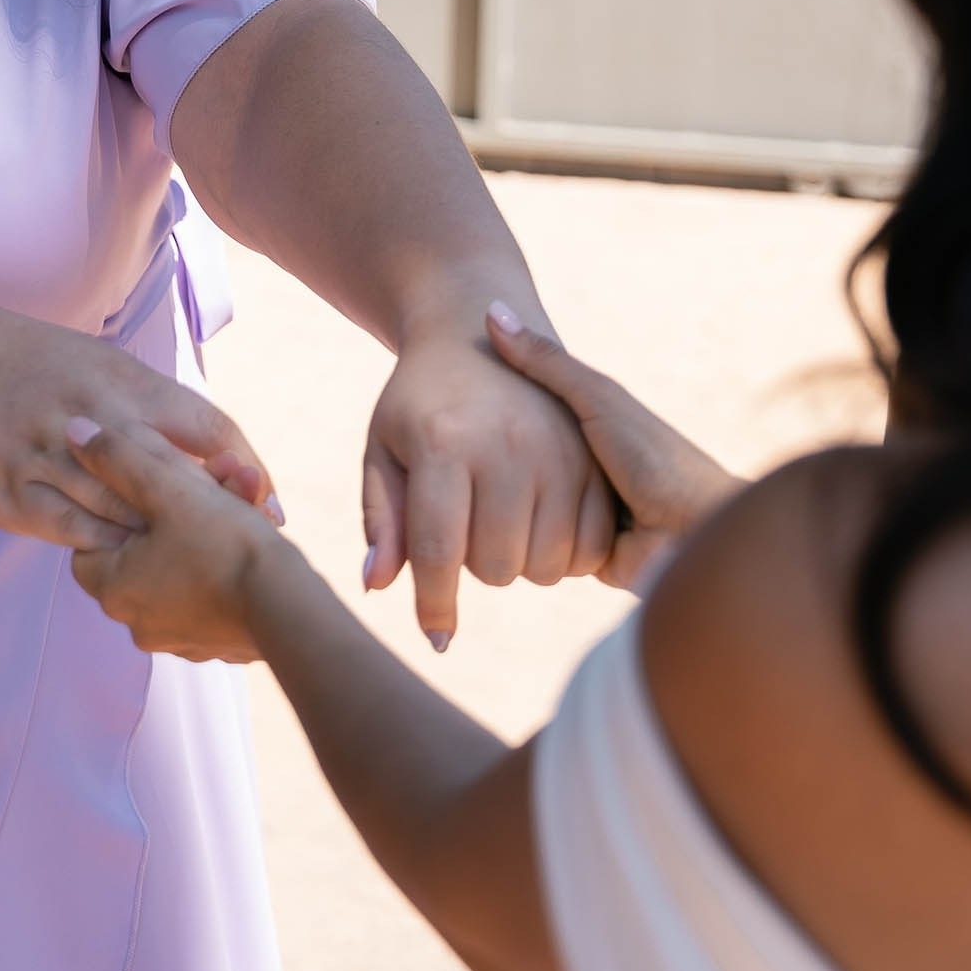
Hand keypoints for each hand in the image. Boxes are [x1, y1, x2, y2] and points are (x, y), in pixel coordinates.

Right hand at [0, 297, 277, 555]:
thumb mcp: (102, 366)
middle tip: (244, 553)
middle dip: (213, 515)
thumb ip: (153, 410)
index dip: (247, 469)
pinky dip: (102, 548)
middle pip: (172, 476)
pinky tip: (122, 562)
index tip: (272, 505)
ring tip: (193, 569)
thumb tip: (220, 455)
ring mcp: (45, 453)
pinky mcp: (7, 489)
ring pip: (121, 511)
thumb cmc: (35, 365)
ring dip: (159, 541)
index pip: (209, 427)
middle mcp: (91, 414)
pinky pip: (68, 530)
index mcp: (123, 380)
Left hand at [68, 419, 283, 659]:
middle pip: (142, 552)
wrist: (288, 606)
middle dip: (174, 513)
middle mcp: (137, 623)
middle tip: (210, 486)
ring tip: (238, 504)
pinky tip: (249, 543)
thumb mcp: (167, 486)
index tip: (153, 488)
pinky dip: (221, 568)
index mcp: (113, 590)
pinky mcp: (215, 644)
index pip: (91, 541)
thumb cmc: (222, 543)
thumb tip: (74, 431)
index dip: (120, 506)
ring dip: (202, 536)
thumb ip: (118, 456)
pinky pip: (207, 596)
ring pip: (179, 571)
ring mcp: (179, 640)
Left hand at [363, 303, 617, 647]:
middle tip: (468, 528)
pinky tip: (541, 521)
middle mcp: (506, 445)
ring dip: (522, 561)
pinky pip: (588, 547)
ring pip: (546, 565)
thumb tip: (377, 586)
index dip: (436, 605)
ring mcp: (557, 450)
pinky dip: (566, 552)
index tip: (436, 636)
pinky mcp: (593, 458)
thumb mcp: (383, 448)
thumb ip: (381, 518)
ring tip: (502, 519)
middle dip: (477, 566)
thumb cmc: (417, 404)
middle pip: (498, 568)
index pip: (439, 552)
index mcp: (442, 444)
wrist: (472, 334)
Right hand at [484, 303, 738, 592]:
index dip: (493, 411)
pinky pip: (541, 552)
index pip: (521, 417)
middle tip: (467, 460)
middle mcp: (578, 471)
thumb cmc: (655, 456)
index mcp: (582, 429)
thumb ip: (546, 364)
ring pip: (524, 511)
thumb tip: (492, 311)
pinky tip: (507, 534)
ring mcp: (578, 514)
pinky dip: (531, 545)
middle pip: (517, 468)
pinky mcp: (579, 556)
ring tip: (483, 502)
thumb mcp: (597, 399)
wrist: (695, 530)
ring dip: (515, 511)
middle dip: (499, 468)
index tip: (461, 400)